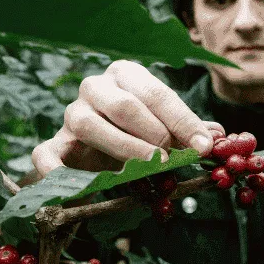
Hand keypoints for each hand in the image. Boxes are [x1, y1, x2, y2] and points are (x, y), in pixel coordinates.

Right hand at [32, 60, 223, 178]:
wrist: (95, 155)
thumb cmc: (138, 135)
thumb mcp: (165, 129)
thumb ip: (188, 132)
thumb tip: (218, 137)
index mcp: (127, 75)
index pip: (157, 93)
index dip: (182, 121)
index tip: (203, 146)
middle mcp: (95, 88)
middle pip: (124, 105)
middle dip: (154, 133)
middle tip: (174, 159)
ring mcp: (70, 115)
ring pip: (88, 124)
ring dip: (123, 148)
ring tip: (149, 168)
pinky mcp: (52, 144)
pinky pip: (45, 154)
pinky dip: (55, 171)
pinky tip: (78, 188)